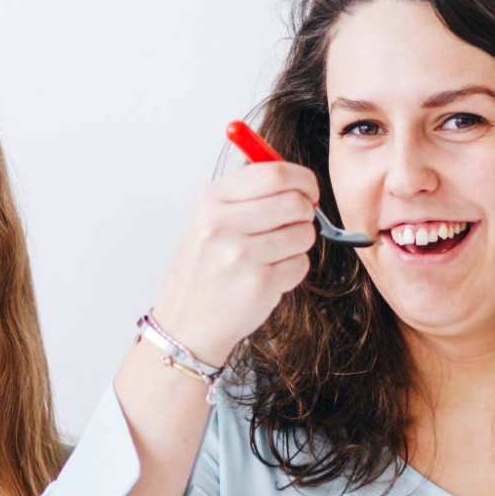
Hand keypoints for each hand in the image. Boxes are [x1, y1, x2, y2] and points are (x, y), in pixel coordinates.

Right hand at [149, 162, 318, 364]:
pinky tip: (269, 275)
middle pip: (296, 201)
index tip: (307, 191)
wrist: (186, 322)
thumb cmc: (204, 269)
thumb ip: (248, 193)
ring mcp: (241, 254)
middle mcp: (223, 223)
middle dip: (306, 212)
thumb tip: (296, 178)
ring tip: (275, 253)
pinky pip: (301, 264)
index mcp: (212, 199)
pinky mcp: (259, 283)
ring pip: (304, 233)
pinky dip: (293, 270)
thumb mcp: (209, 219)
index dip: (303, 180)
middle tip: (295, 223)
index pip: (275, 172)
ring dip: (299, 243)